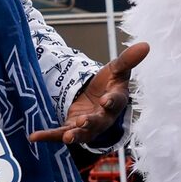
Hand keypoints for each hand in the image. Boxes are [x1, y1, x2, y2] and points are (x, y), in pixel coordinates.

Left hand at [30, 42, 149, 147]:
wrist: (98, 97)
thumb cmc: (110, 83)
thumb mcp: (117, 69)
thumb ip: (128, 59)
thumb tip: (146, 44)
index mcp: (115, 101)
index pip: (115, 102)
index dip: (111, 101)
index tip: (106, 100)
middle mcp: (103, 118)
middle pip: (99, 122)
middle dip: (91, 122)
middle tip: (84, 122)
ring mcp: (87, 126)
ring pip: (82, 133)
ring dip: (75, 135)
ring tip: (67, 136)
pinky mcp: (72, 128)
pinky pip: (59, 134)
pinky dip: (47, 136)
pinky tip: (34, 136)